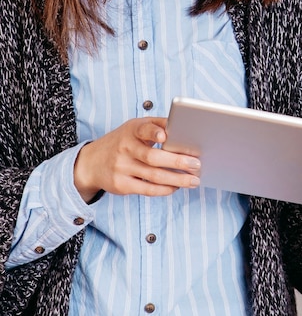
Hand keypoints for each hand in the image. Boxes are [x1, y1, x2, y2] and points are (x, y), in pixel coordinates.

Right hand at [73, 117, 200, 201]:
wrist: (91, 163)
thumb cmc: (123, 142)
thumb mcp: (135, 128)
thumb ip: (158, 125)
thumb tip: (185, 127)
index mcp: (131, 130)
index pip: (143, 129)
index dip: (154, 132)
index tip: (165, 136)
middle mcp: (124, 148)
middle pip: (153, 157)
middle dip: (178, 162)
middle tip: (197, 165)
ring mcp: (121, 167)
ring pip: (154, 176)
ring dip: (178, 179)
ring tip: (194, 180)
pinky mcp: (121, 185)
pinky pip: (148, 189)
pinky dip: (165, 189)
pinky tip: (177, 187)